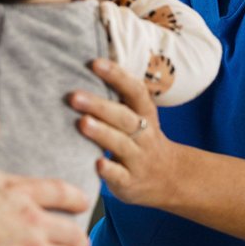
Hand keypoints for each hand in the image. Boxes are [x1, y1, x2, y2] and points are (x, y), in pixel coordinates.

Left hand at [70, 58, 177, 209]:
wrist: (170, 179)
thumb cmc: (143, 140)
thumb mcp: (139, 117)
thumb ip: (119, 99)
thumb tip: (88, 66)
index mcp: (145, 114)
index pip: (135, 91)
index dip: (117, 75)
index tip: (95, 63)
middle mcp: (144, 135)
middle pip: (124, 117)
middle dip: (99, 105)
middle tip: (74, 96)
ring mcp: (138, 159)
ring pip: (121, 144)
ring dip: (102, 133)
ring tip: (82, 123)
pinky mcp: (131, 182)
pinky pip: (120, 176)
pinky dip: (109, 170)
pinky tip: (96, 164)